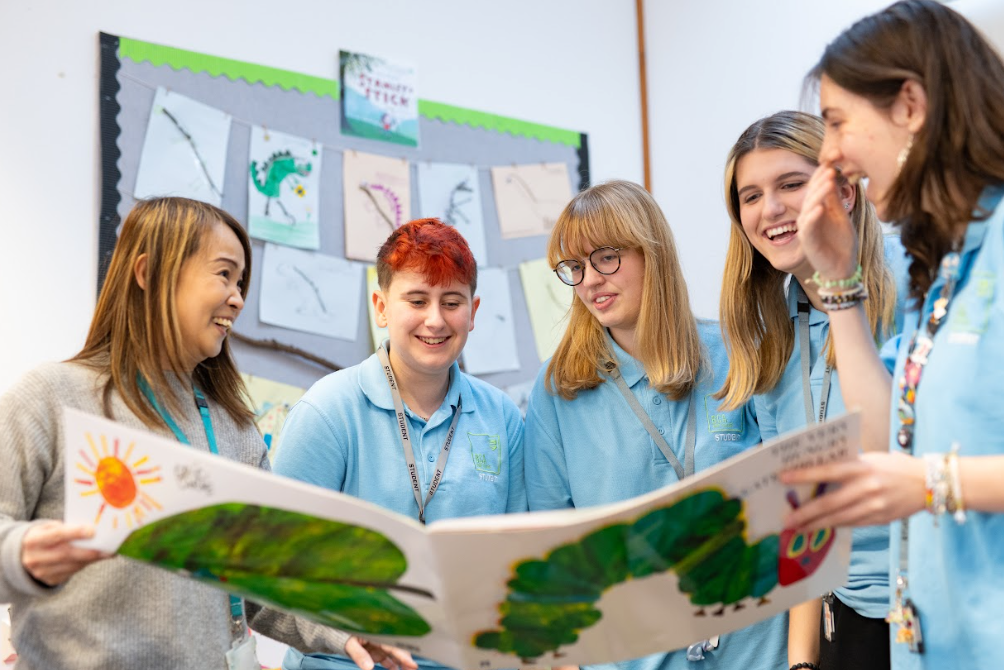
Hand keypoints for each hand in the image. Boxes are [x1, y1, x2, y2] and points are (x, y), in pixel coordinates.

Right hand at [21, 521, 111, 585]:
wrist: (25, 556)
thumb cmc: (44, 537)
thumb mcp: (48, 528)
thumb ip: (65, 528)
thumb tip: (92, 528)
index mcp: (33, 540)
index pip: (55, 535)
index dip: (74, 533)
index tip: (92, 531)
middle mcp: (34, 558)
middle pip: (65, 554)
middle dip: (89, 551)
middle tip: (107, 548)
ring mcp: (41, 572)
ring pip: (71, 565)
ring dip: (91, 559)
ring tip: (106, 553)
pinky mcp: (49, 580)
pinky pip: (71, 572)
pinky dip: (85, 564)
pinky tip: (95, 558)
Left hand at [345, 636, 417, 669]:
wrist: (337, 634)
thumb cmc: (344, 634)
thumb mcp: (350, 644)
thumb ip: (359, 654)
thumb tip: (369, 667)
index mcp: (377, 635)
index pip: (393, 645)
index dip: (403, 655)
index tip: (412, 664)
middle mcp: (381, 641)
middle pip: (397, 650)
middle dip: (406, 660)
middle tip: (412, 669)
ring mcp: (379, 647)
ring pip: (394, 656)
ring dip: (401, 664)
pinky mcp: (376, 653)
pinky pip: (387, 661)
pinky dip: (393, 667)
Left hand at [782, 452, 925, 531]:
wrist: (928, 483)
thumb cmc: (894, 466)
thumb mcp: (870, 459)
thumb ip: (847, 466)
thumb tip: (817, 474)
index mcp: (862, 467)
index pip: (827, 471)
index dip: (803, 475)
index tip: (783, 478)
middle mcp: (866, 488)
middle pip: (829, 503)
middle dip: (805, 513)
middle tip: (787, 520)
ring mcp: (873, 506)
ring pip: (838, 519)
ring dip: (816, 525)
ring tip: (798, 528)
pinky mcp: (879, 519)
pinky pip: (851, 524)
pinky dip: (834, 526)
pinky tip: (821, 528)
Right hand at [796, 163, 858, 280]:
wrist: (843, 268)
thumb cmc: (842, 244)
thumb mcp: (841, 217)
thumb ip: (835, 200)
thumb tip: (832, 177)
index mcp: (817, 211)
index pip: (816, 190)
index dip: (821, 177)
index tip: (830, 163)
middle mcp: (809, 219)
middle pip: (810, 196)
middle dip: (820, 182)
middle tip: (830, 170)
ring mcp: (807, 230)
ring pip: (808, 209)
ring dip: (817, 195)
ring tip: (828, 183)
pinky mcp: (808, 243)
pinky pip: (808, 228)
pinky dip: (813, 217)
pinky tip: (820, 208)